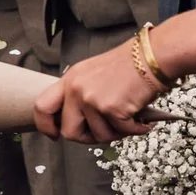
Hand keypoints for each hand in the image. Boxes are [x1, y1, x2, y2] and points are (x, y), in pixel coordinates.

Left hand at [36, 44, 161, 142]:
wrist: (153, 55)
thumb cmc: (131, 64)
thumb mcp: (94, 74)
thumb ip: (81, 94)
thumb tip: (79, 120)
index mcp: (70, 79)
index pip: (42, 107)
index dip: (46, 126)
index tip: (54, 135)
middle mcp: (76, 89)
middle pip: (68, 131)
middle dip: (86, 139)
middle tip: (102, 134)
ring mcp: (92, 99)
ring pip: (98, 136)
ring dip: (116, 133)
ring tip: (128, 120)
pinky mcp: (111, 108)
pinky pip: (121, 132)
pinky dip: (135, 130)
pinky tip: (142, 120)